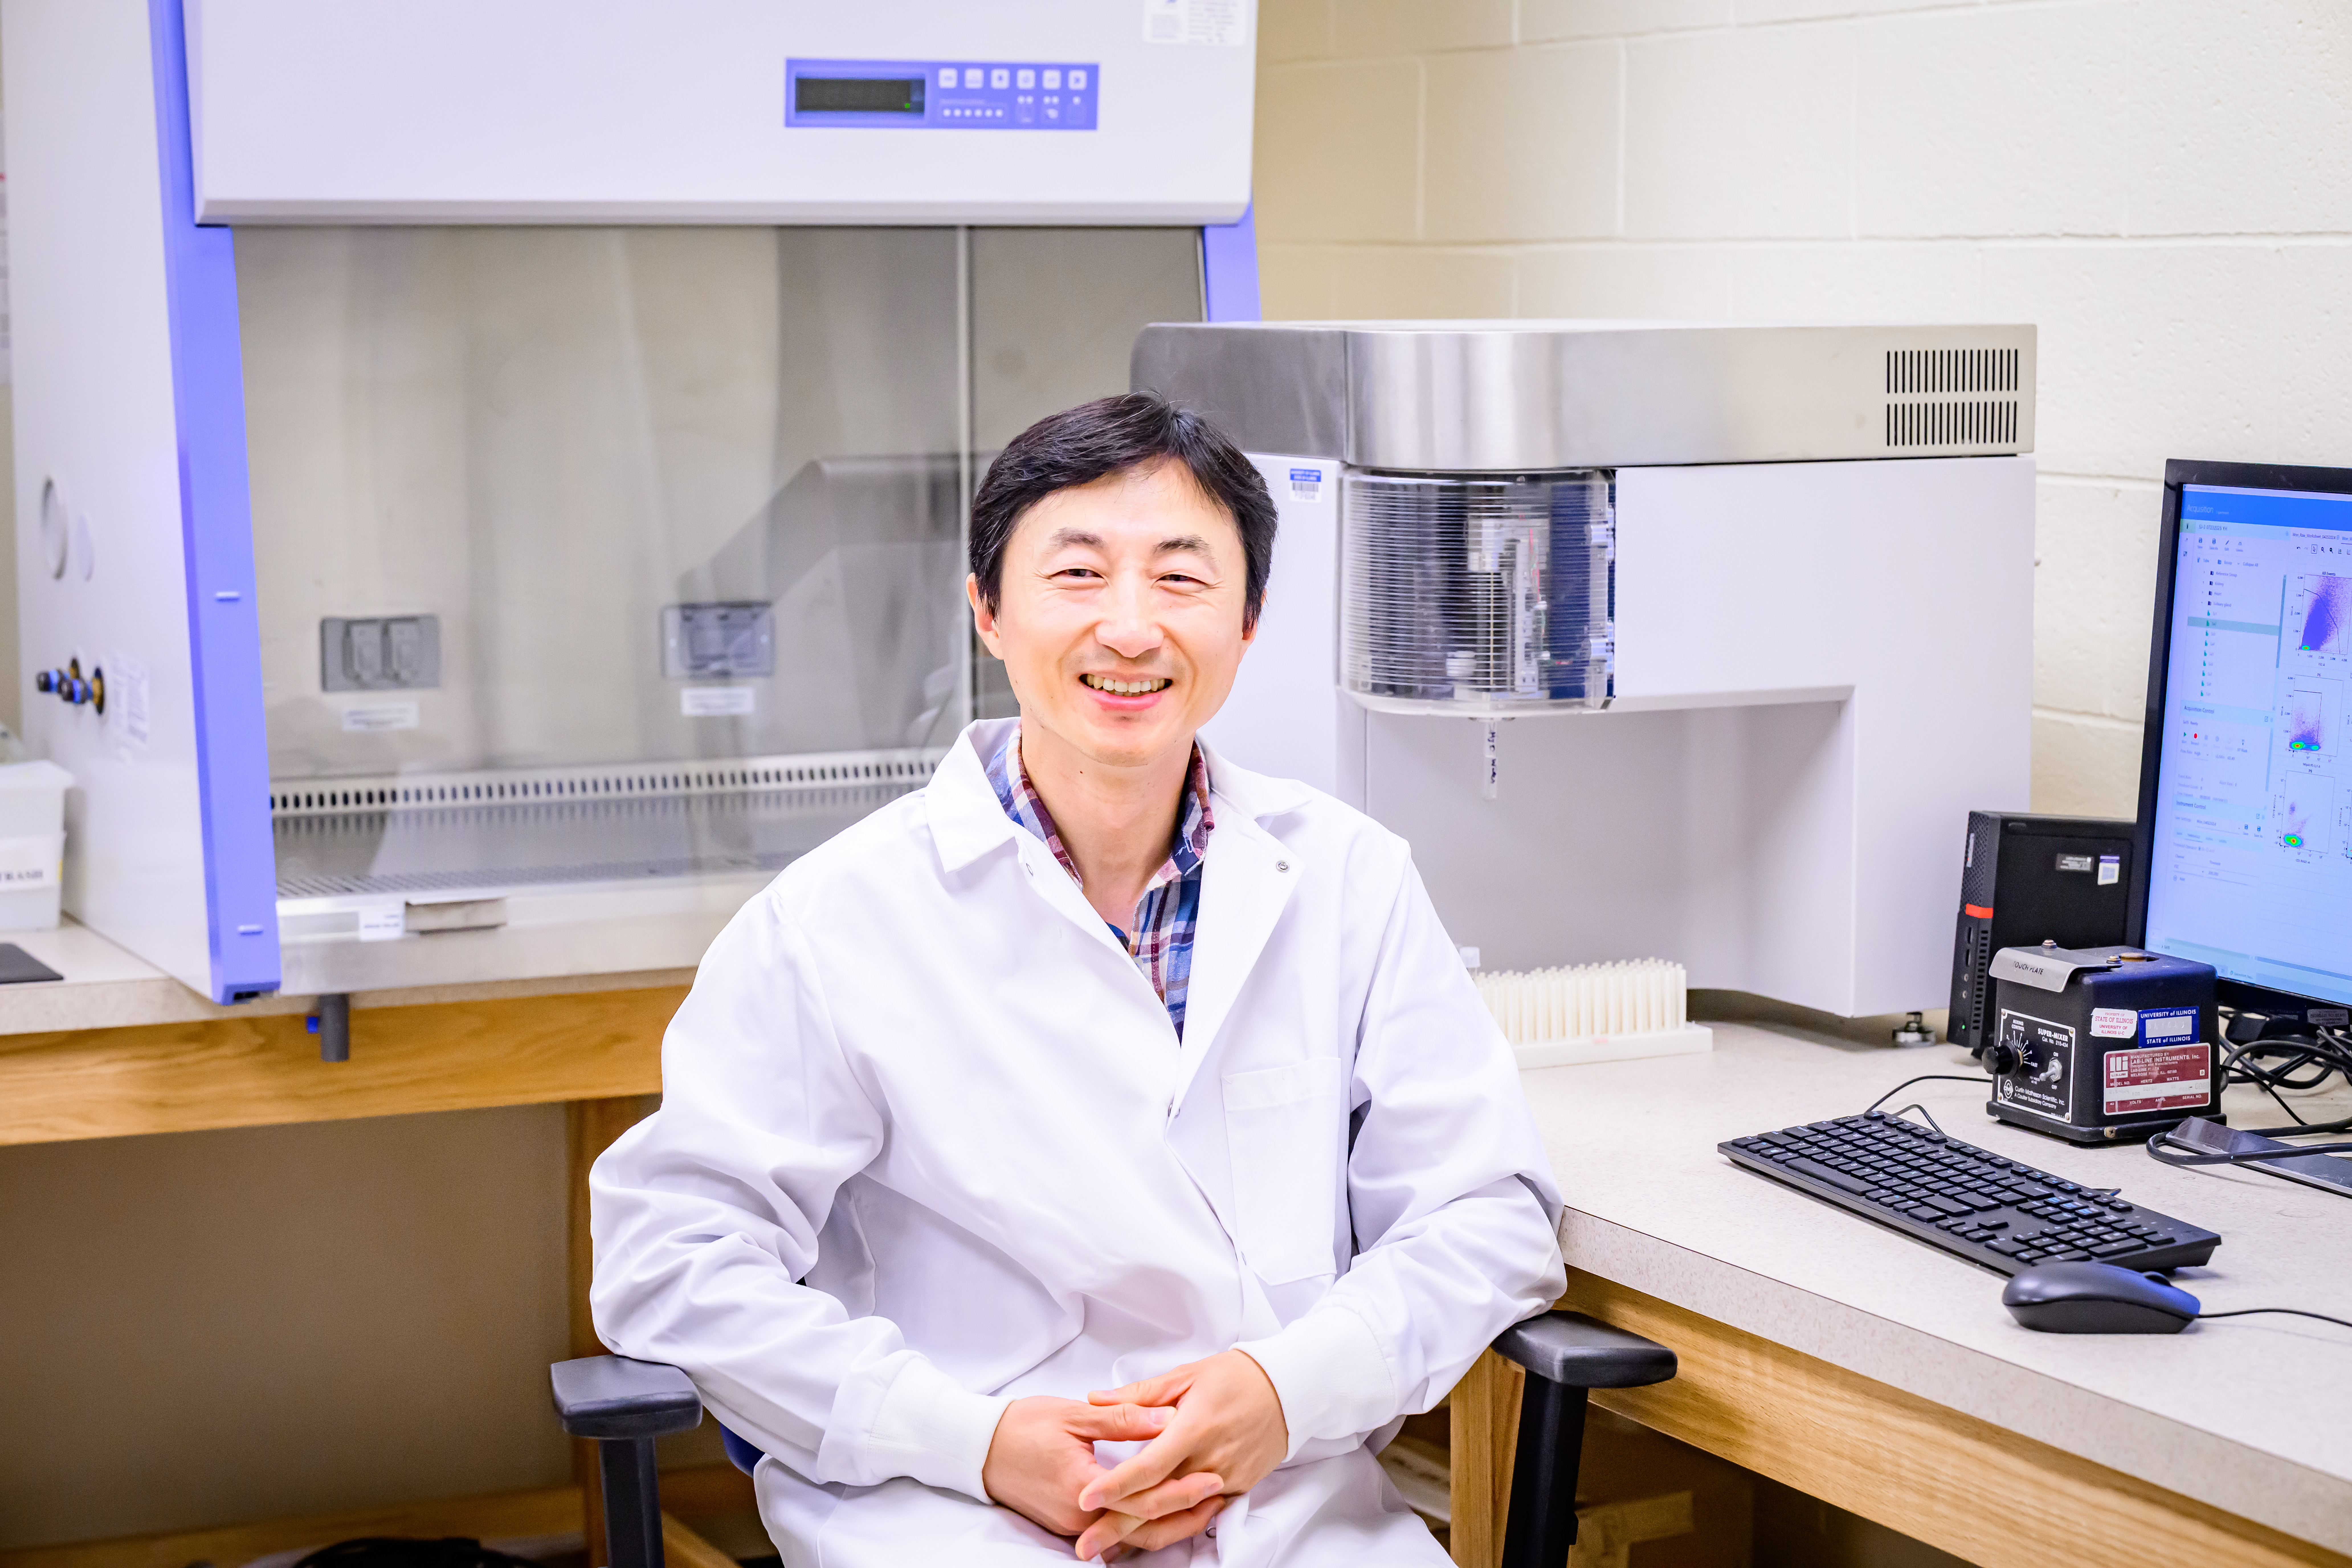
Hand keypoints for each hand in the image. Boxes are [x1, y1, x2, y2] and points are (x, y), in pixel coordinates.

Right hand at [981, 1395, 1224, 1555]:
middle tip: (1221, 1494)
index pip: (1145, 1499)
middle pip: (1144, 1526)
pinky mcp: (1070, 1523)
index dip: (1183, 1490)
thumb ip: (1122, 1418)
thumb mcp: (1074, 1415)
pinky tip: (1165, 1509)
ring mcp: (1074, 1525)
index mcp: (1084, 1487)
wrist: (979, 1450)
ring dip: (1169, 1522)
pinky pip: (1116, 1530)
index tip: (1214, 1478)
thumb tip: (1168, 1417)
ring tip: (1205, 1505)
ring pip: (1132, 1534)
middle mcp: (1081, 1517)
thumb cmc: (1023, 1426)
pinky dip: (1144, 1523)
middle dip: (1186, 1513)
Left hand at [1073, 1350, 1288, 1560]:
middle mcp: (1210, 1460)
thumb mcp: (1185, 1375)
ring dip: (1142, 1535)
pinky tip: (1146, 1536)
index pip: (1148, 1467)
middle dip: (1118, 1526)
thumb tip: (1095, 1399)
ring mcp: (1226, 1479)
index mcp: (1194, 1429)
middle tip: (1084, 1545)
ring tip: (1109, 1549)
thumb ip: (1139, 1395)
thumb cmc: (1234, 1377)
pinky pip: (1201, 1515)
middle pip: (1158, 1502)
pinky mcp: (1237, 1489)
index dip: (1115, 1486)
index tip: (1085, 1499)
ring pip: (1178, 1517)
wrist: (1287, 1390)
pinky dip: (1173, 1527)